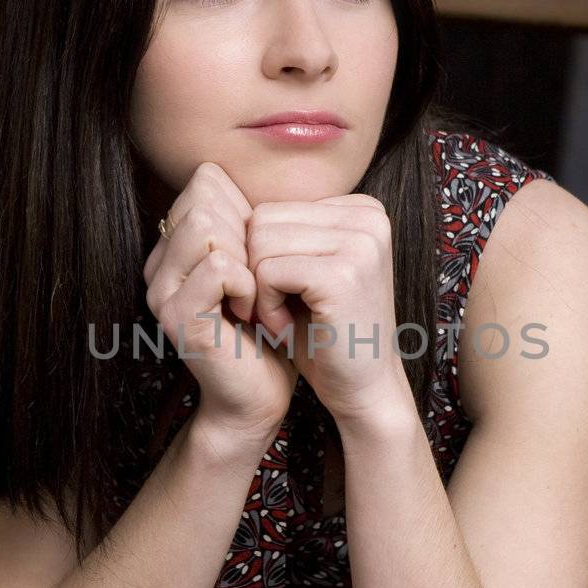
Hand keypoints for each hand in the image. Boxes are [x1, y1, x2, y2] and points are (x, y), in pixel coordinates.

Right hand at [142, 163, 298, 439]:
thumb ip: (248, 225)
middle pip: (204, 197)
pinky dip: (249, 284)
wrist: (260, 398)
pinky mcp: (177, 317)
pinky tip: (253, 311)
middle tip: (261, 278)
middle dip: (248, 231)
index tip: (260, 256)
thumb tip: (255, 181)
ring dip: (248, 256)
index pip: (206, 181)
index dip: (246, 208)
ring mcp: (162, 291)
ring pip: (207, 225)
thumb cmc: (267, 333)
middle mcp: (158, 265)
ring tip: (257, 293)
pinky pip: (219, 266)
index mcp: (174, 248)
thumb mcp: (258, 267)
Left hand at [244, 192, 413, 428]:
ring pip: (260, 243)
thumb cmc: (325, 333)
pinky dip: (265, 305)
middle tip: (280, 310)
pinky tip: (286, 327)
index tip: (290, 295)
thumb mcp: (304, 270)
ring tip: (285, 318)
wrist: (362, 390)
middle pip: (263, 221)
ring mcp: (361, 243)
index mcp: (363, 209)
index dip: (263, 258)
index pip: (273, 210)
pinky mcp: (343, 274)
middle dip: (255, 271)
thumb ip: (282, 231)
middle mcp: (369, 216)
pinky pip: (267, 271)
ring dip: (259, 289)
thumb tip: (218, 198)